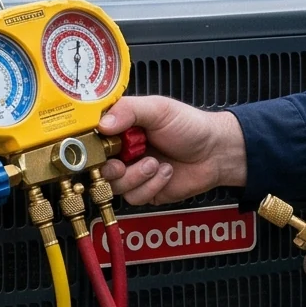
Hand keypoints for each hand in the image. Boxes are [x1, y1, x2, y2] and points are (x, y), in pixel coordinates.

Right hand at [99, 95, 246, 206]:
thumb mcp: (159, 109)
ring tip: (155, 164)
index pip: (92, 136)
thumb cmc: (190, 126)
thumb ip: (129, 111)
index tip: (97, 147)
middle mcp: (123, 150)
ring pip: (114, 185)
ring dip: (136, 176)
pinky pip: (134, 196)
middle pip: (96, 166)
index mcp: (121, 126)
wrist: (215, 153)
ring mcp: (132, 172)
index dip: (90, 145)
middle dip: (111, 167)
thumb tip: (102, 123)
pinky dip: (151, 186)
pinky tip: (165, 173)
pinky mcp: (144, 191)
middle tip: (122, 163)